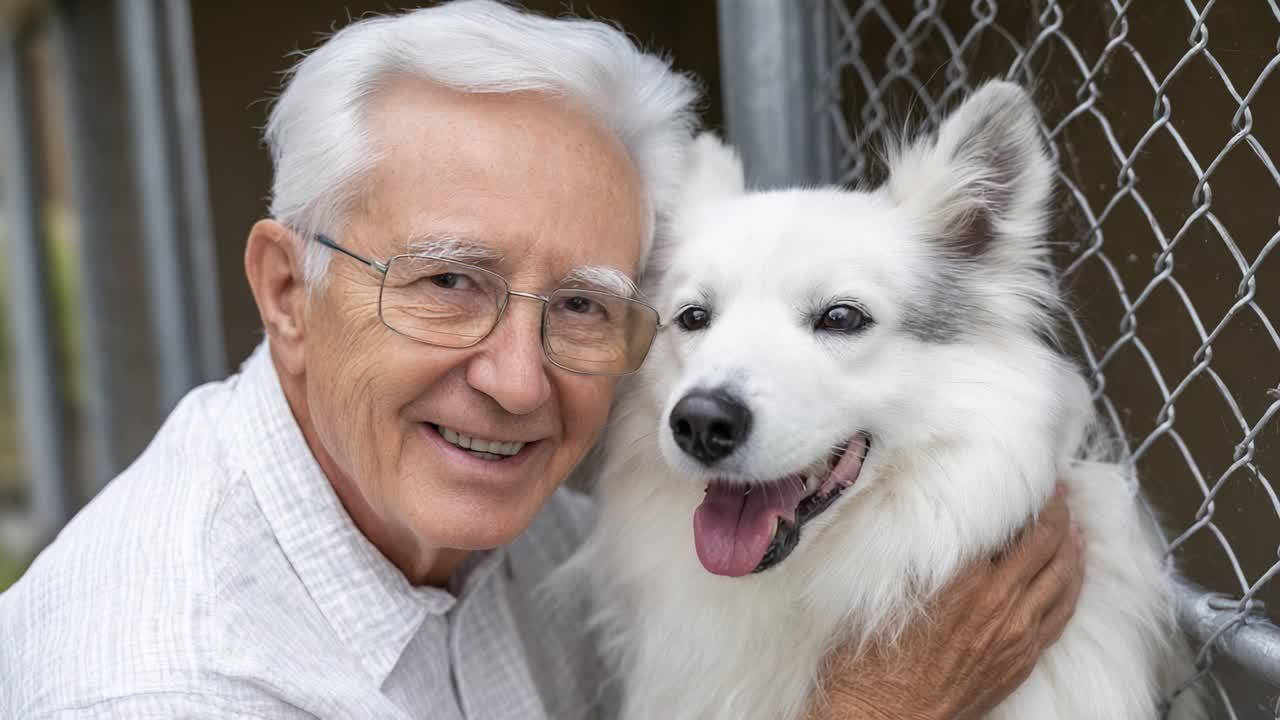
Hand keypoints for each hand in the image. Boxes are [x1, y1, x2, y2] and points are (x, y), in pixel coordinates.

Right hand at [809, 485, 1084, 719]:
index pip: (1020, 530)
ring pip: (1063, 582)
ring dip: (1072, 550)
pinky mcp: (1020, 661)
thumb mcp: (890, 590)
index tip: (1038, 483)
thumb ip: (923, 554)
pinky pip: (1061, 615)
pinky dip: (1072, 588)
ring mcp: (1017, 636)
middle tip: (1059, 495)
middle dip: (1059, 517)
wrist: (885, 718)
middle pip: (1048, 550)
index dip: (1036, 503)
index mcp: (968, 581)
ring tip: (1073, 527)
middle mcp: (1000, 605)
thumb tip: (942, 522)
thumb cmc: (874, 659)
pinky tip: (1071, 576)